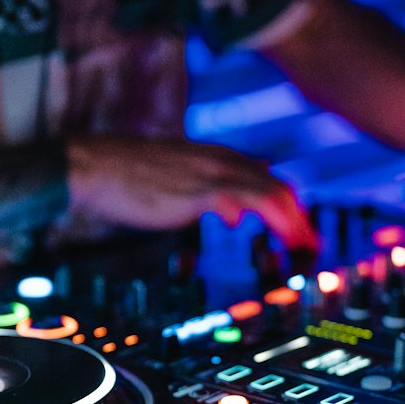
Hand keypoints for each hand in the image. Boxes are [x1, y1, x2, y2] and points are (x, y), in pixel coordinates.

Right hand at [66, 135, 318, 252]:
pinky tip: (243, 226)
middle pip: (276, 185)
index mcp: (217, 158)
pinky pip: (231, 197)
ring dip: (287, 221)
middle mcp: (219, 162)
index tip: (300, 227)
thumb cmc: (130, 173)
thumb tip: (230, 209)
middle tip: (310, 244)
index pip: (268, 177)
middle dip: (298, 217)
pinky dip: (247, 212)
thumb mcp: (179, 176)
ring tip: (298, 245)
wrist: (95, 164)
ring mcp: (207, 174)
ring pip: (265, 191)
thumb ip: (208, 189)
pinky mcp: (191, 190)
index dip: (289, 204)